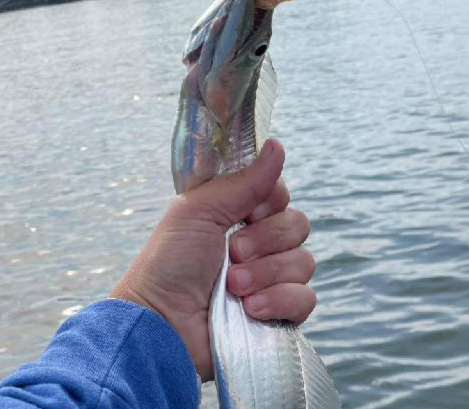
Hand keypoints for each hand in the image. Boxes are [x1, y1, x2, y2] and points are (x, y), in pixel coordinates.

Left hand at [110, 139, 315, 380]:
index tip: (245, 213)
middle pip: (298, 226)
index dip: (269, 203)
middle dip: (264, 241)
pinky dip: (279, 301)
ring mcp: (271, 281)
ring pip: (304, 262)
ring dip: (266, 274)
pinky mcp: (280, 314)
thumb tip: (276, 145)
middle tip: (232, 254)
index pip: (280, 196)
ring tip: (233, 288)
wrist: (162, 323)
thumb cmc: (170, 264)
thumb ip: (244, 181)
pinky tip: (250, 309)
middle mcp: (260, 246)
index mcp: (240, 217)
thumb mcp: (200, 211)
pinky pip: (306, 298)